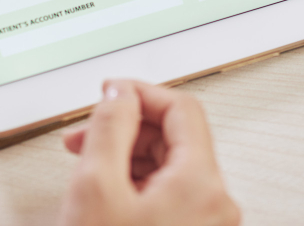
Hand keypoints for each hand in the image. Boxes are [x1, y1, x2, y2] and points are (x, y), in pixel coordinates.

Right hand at [59, 80, 239, 225]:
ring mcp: (205, 223)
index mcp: (201, 185)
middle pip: (177, 137)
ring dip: (128, 154)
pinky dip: (136, 182)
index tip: (111, 91)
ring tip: (89, 162)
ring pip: (170, 166)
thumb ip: (109, 126)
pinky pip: (168, 193)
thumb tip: (119, 94)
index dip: (141, 93)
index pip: (182, 108)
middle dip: (129, 126)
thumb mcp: (95, 186)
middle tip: (89, 130)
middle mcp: (215, 204)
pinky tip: (106, 190)